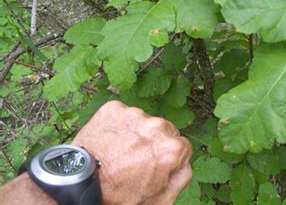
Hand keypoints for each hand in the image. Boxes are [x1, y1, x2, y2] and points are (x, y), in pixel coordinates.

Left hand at [72, 101, 192, 203]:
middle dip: (155, 143)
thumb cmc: (118, 194)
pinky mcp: (114, 109)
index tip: (156, 165)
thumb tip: (185, 162)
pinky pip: (124, 115)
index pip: (183, 146)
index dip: (170, 159)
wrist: (80, 182)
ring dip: (137, 133)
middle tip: (137, 160)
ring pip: (144, 122)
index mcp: (172, 148)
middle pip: (165, 131)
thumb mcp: (160, 199)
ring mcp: (134, 115)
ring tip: (121, 151)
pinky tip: (111, 141)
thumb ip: (182, 178)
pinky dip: (119, 126)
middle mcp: (157, 126)